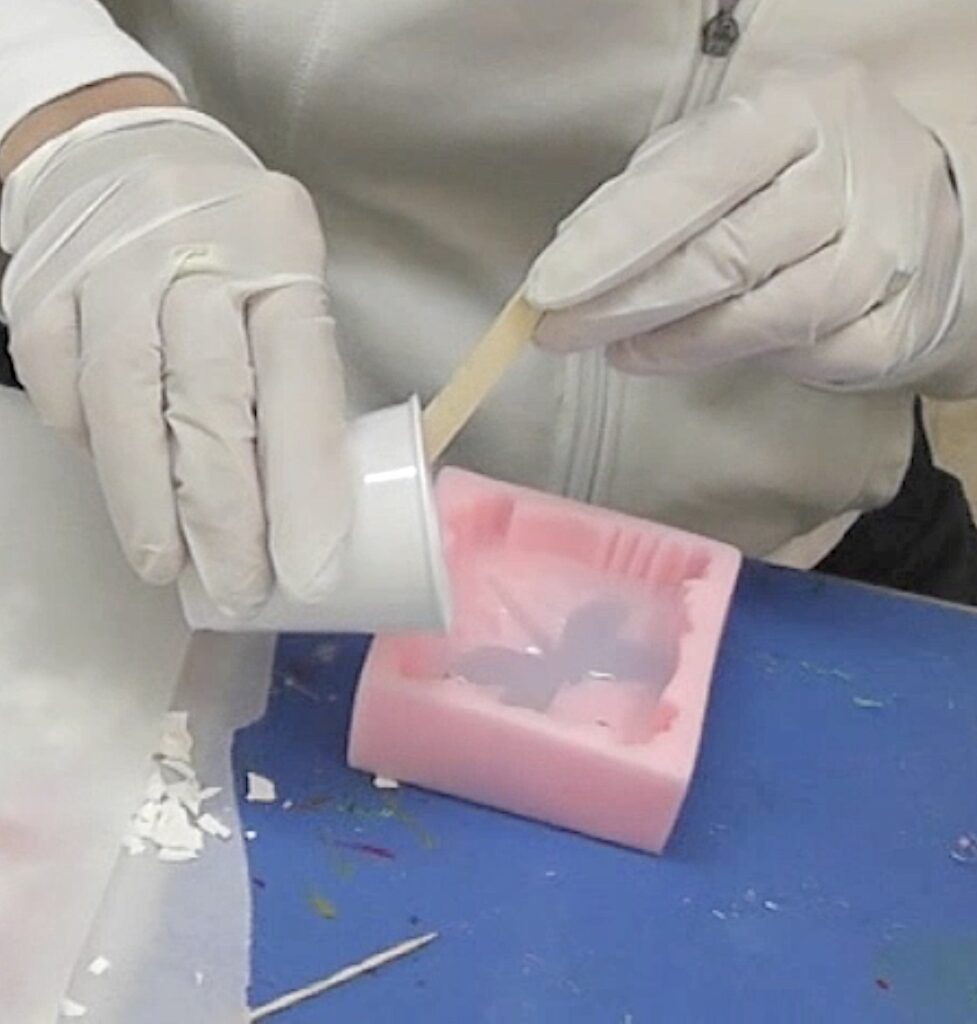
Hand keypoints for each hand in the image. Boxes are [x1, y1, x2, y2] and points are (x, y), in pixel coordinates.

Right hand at [1, 108, 352, 613]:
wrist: (123, 154)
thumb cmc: (232, 248)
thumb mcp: (288, 288)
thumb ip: (295, 383)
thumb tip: (300, 512)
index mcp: (280, 250)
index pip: (299, 376)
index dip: (304, 481)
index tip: (312, 568)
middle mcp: (193, 247)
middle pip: (210, 396)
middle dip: (226, 512)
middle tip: (241, 588)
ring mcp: (105, 262)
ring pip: (124, 398)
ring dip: (148, 501)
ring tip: (170, 567)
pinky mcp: (40, 286)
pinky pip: (58, 383)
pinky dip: (92, 447)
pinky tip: (124, 489)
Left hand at [527, 61, 963, 390]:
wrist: (918, 204)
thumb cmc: (794, 172)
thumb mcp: (726, 146)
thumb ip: (652, 191)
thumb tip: (574, 255)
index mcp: (797, 111)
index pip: (691, 181)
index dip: (611, 243)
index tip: (547, 291)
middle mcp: (851, 178)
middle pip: (722, 259)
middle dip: (624, 306)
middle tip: (561, 334)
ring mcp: (886, 256)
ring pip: (763, 321)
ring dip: (675, 344)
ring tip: (625, 348)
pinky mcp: (897, 327)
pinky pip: (805, 360)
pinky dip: (746, 360)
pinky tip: (714, 345)